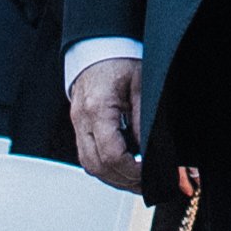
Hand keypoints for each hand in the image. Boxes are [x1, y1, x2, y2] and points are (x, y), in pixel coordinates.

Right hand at [70, 58, 143, 193]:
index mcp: (97, 109)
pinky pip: (88, 155)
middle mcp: (82, 120)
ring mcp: (77, 123)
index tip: (150, 174)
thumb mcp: (142, 87)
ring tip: (137, 181)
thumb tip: (153, 151)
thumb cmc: (120, 60)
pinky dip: (106, 166)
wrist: (99, 46)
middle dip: (123, 180)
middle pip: (97, 166)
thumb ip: (144, 120)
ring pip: (90, 165)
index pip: (111, 155)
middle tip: (147, 184)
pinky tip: (124, 167)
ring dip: (113, 177)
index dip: (132, 171)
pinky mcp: (79, 125)